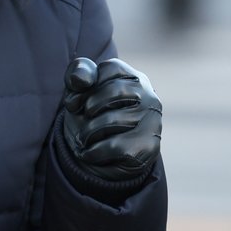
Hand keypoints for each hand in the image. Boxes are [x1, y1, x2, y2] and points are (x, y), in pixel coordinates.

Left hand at [61, 57, 162, 181]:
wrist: (109, 163)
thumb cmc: (94, 119)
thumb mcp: (81, 93)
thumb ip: (78, 75)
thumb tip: (82, 81)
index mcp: (134, 78)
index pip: (109, 68)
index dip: (87, 84)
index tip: (78, 102)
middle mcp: (149, 96)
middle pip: (113, 90)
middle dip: (89, 107)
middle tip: (82, 121)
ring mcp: (152, 120)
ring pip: (111, 120)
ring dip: (87, 132)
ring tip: (83, 139)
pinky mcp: (149, 145)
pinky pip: (114, 145)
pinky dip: (93, 151)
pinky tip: (89, 153)